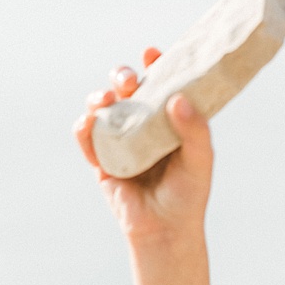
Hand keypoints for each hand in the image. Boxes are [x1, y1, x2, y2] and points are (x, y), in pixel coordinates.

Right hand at [73, 49, 214, 251]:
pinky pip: (86, 137)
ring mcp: (120, 140)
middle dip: (123, 77)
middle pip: (127, 89)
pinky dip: (84, 126)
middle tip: (129, 80)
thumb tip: (176, 99)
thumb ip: (195, 130)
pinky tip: (90, 122)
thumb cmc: (188, 195)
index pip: (160, 84)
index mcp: (168, 119)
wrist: (165, 231)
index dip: (155, 65)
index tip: (151, 53)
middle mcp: (143, 125)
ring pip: (102, 107)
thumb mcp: (200, 161)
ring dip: (99, 97)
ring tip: (107, 100)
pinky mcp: (101, 159)